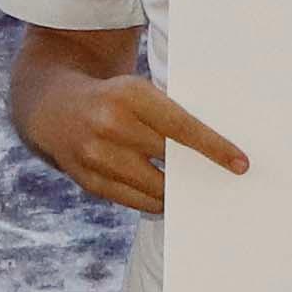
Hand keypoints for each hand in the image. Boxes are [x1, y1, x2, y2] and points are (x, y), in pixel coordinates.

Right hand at [26, 72, 247, 217]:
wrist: (51, 105)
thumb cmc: (110, 97)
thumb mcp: (136, 90)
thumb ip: (166, 113)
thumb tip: (212, 149)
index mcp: (129, 94)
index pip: (181, 127)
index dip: (214, 147)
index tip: (240, 163)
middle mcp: (109, 124)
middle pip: (168, 159)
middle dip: (194, 173)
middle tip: (220, 182)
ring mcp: (94, 154)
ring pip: (151, 186)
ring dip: (174, 192)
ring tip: (191, 192)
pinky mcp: (85, 178)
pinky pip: (130, 199)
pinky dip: (151, 201)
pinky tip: (164, 198)